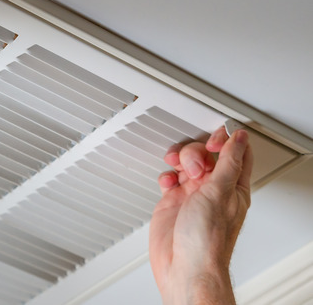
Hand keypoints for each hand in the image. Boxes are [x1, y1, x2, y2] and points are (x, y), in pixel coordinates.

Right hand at [149, 126, 252, 304]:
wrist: (184, 266)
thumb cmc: (207, 240)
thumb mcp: (220, 192)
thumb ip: (228, 162)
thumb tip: (238, 139)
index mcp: (233, 187)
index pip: (236, 153)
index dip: (225, 140)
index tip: (213, 141)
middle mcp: (213, 189)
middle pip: (206, 154)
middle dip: (196, 152)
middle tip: (194, 167)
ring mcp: (192, 195)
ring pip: (185, 163)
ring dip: (179, 160)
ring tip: (179, 172)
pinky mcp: (173, 202)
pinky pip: (169, 178)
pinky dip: (166, 175)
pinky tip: (168, 183)